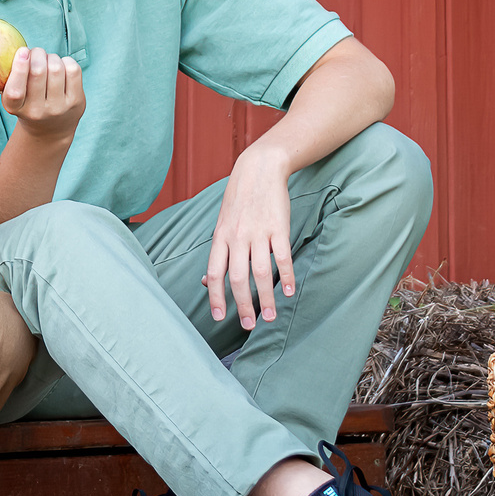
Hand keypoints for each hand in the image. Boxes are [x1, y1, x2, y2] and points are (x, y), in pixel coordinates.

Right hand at [1, 47, 85, 141]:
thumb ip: (11, 76)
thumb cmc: (28, 102)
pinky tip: (62, 67)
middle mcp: (36, 111)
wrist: (51, 129)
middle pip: (38, 71)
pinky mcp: (75, 102)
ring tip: (48, 62)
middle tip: (36, 53)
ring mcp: (58, 108)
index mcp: (14, 108)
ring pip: (56, 67)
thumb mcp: (13, 95)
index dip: (19, 68)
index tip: (23, 51)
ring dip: (51, 57)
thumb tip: (22, 50)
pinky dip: (66, 61)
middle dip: (37, 53)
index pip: (15, 91)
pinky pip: (73, 69)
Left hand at [205, 148, 294, 329]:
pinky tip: (288, 292)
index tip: (219, 318)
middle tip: (249, 325)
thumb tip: (206, 282)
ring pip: (262, 272)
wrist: (259, 169)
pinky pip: (282, 256)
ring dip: (267, 298)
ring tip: (270, 316)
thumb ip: (218, 253)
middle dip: (243, 305)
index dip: (216, 297)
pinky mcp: (279, 227)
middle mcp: (237, 237)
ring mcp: (258, 232)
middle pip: (239, 278)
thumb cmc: (239, 201)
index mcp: (220, 238)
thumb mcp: (221, 225)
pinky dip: (286, 276)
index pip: (215, 273)